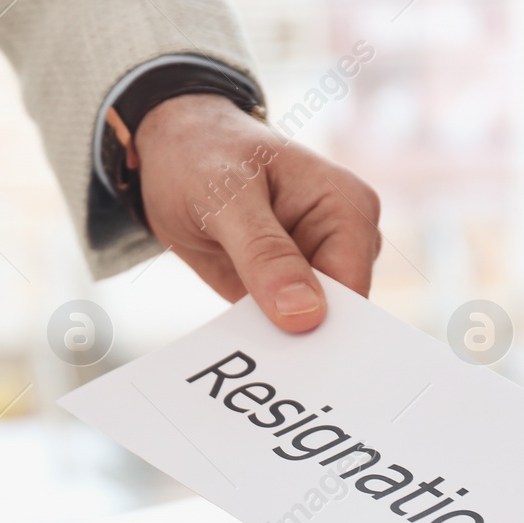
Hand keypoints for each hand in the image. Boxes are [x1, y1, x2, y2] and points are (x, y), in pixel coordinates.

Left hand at [133, 94, 380, 332]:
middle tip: (271, 367)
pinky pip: (281, 331)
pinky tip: (239, 344)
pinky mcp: (286, 290)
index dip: (328, 325)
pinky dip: (262, 340)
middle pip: (339, 315)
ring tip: (246, 349)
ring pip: (312, 330)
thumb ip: (264, 253)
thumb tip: (306, 314)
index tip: (295, 356)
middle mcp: (342, 242)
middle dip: (306, 341)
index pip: (354, 286)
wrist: (170, 153)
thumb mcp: (224, 197)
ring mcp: (315, 269)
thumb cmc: (203, 155)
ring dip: (280, 344)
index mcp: (347, 208)